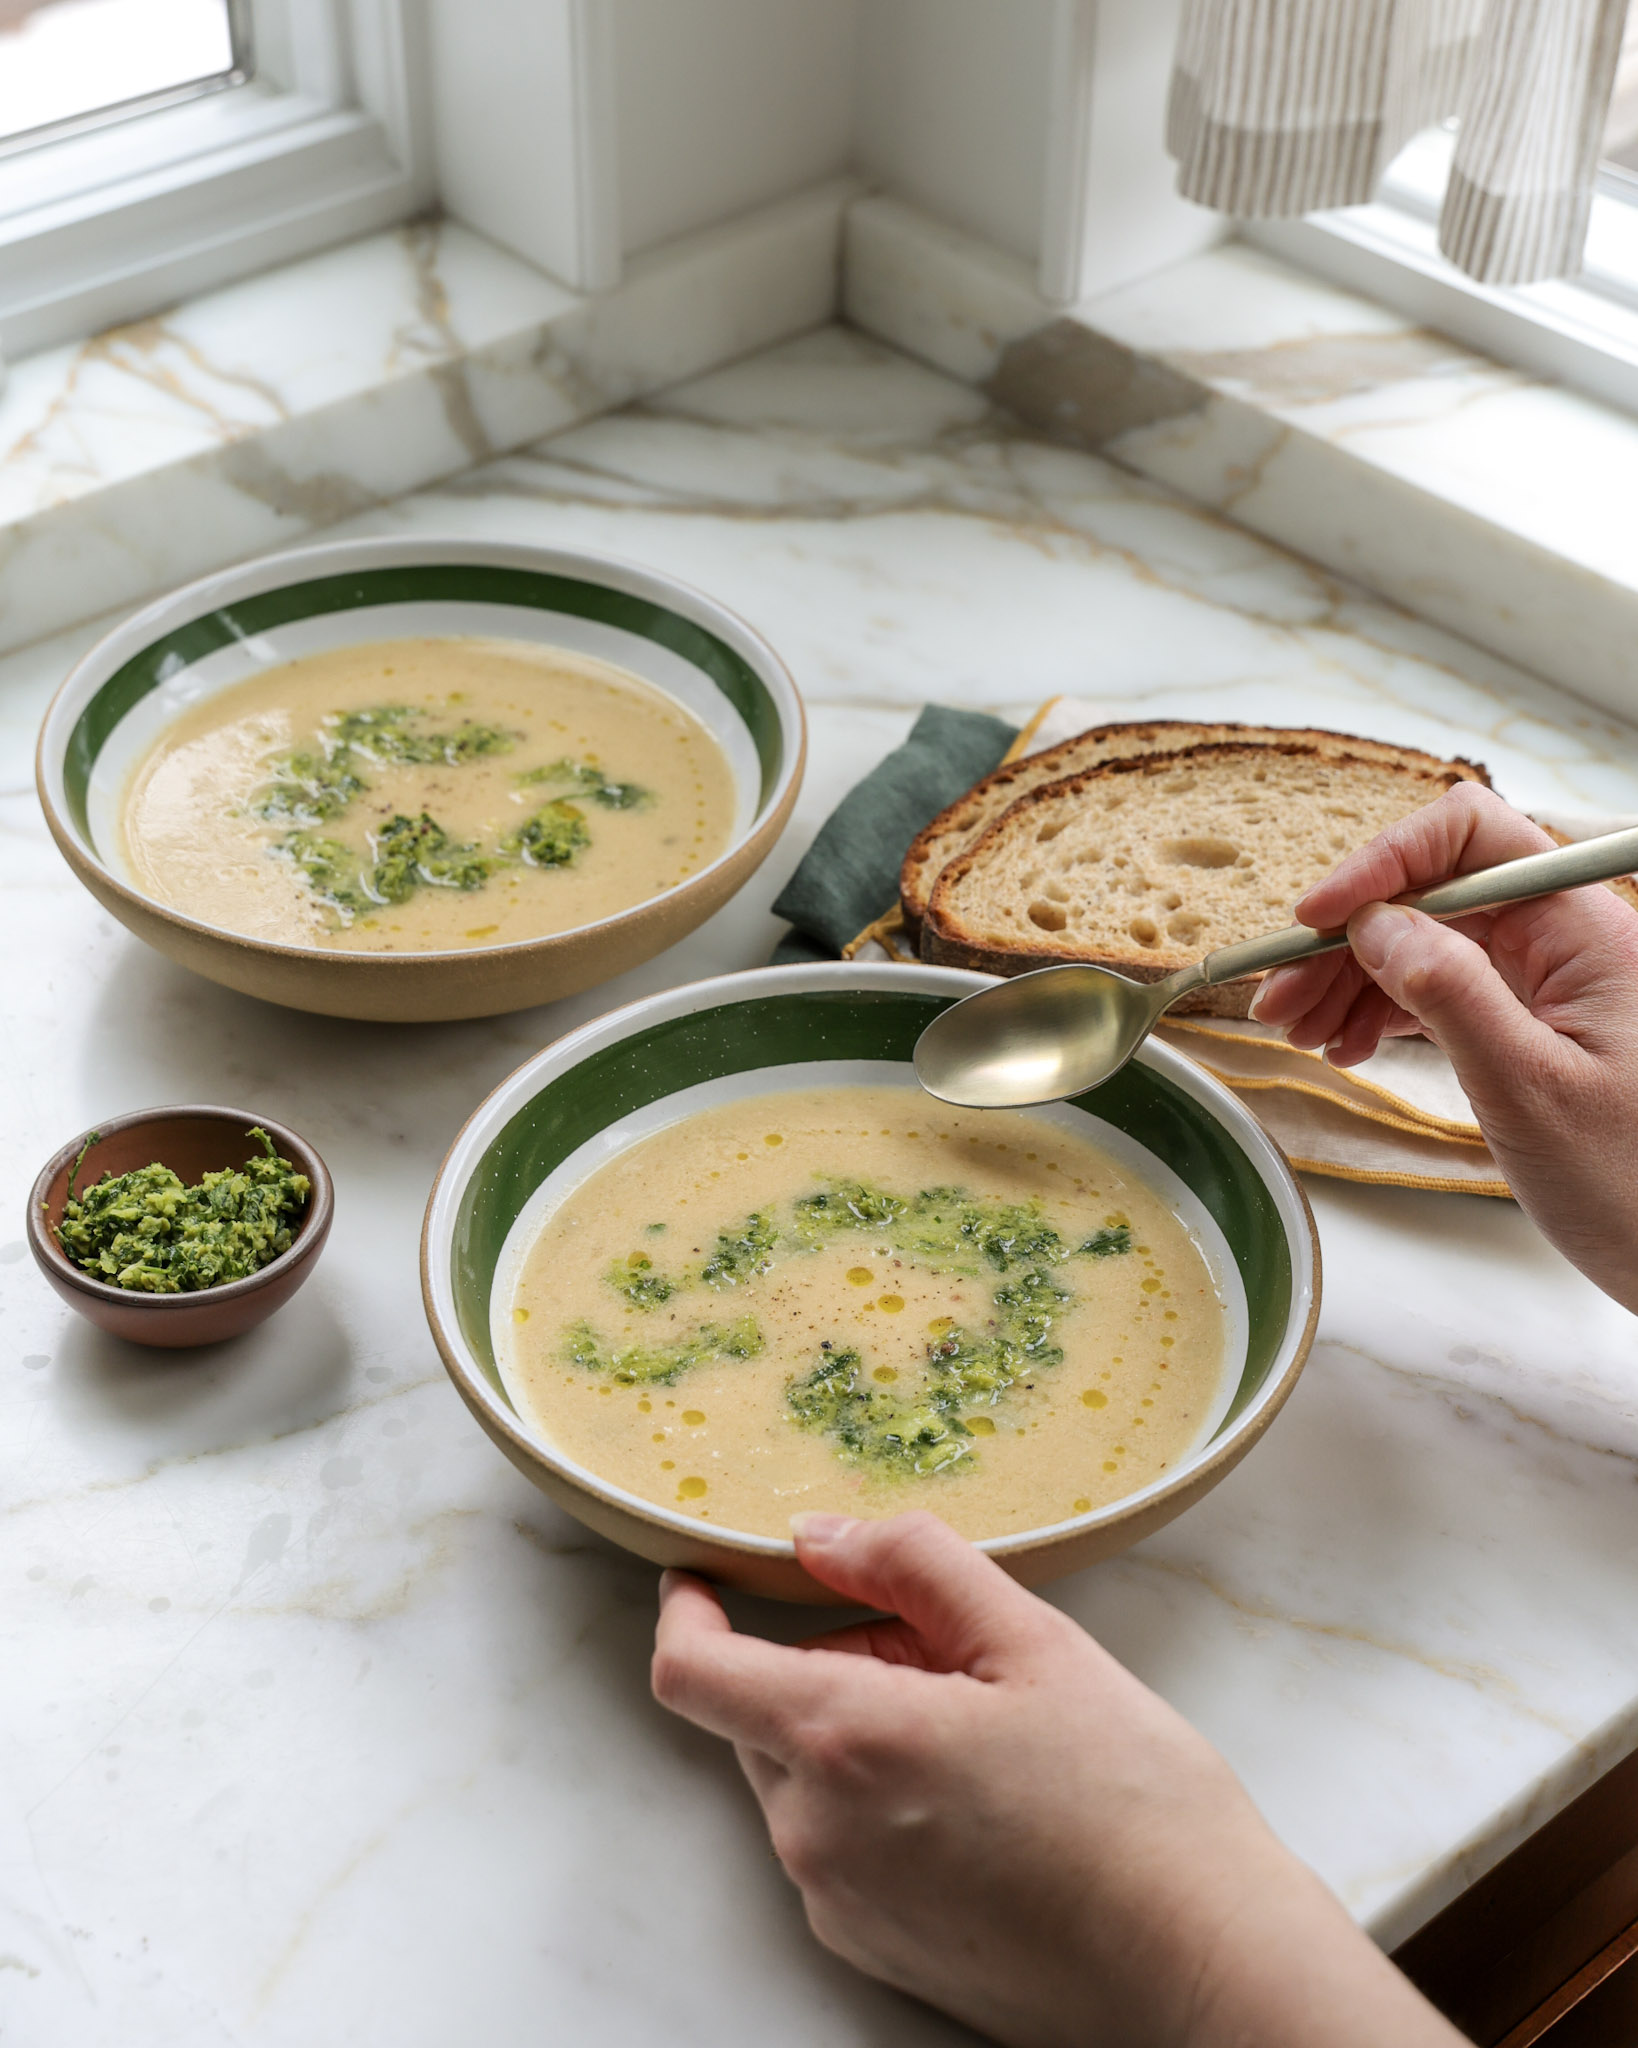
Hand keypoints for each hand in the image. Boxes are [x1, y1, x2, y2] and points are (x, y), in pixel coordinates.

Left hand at [653, 1512, 1458, 2047]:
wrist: (1200, 1971)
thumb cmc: (1133, 1806)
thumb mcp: (1033, 1641)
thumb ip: (913, 1562)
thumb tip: (822, 1534)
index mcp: (841, 1742)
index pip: (691, 1670)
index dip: (685, 1610)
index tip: (705, 1576)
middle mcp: (814, 1833)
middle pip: (761, 1714)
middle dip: (828, 1661)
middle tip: (947, 1654)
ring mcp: (838, 1902)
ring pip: (803, 1777)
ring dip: (858, 1731)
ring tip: (987, 1734)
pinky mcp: (871, 1950)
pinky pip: (837, 1842)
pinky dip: (878, 1800)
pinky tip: (985, 1804)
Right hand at [1251, 782, 1637, 1313]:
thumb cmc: (1633, 1184)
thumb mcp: (1529, 1089)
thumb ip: (1451, 994)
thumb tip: (1373, 924)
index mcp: (1583, 928)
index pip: (1469, 837)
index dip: (1382, 864)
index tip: (1312, 922)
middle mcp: (1566, 936)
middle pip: (1433, 891)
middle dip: (1348, 937)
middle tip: (1280, 999)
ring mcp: (1548, 977)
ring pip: (1427, 941)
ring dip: (1352, 978)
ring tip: (1300, 1032)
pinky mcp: (1531, 1018)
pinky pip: (1443, 987)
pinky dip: (1383, 1010)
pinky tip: (1348, 1046)